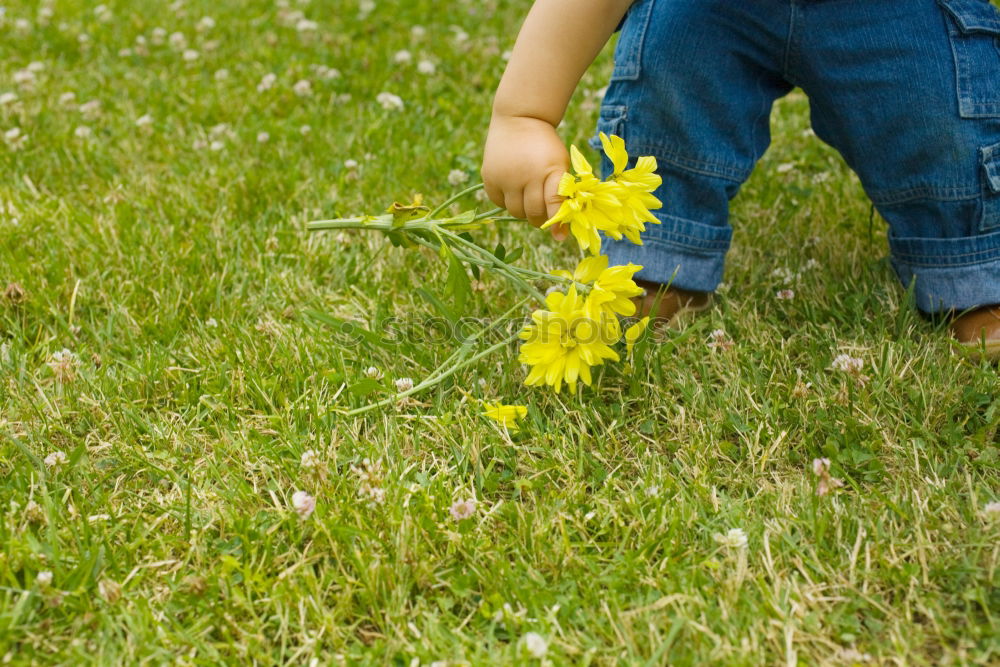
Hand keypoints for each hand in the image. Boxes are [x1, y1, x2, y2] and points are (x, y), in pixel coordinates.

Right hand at [481, 115, 568, 239]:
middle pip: (532, 214)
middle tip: (542, 209)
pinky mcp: (489, 177)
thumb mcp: (559, 165)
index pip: (552, 204)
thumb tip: (560, 235)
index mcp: (548, 171)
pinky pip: (499, 203)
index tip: (560, 235)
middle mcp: (524, 175)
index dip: (557, 222)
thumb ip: (561, 196)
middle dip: (539, 217)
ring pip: (515, 212)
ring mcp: (504, 177)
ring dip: (523, 210)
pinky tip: (513, 188)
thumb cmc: (546, 147)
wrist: (520, 118)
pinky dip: (508, 201)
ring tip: (528, 195)